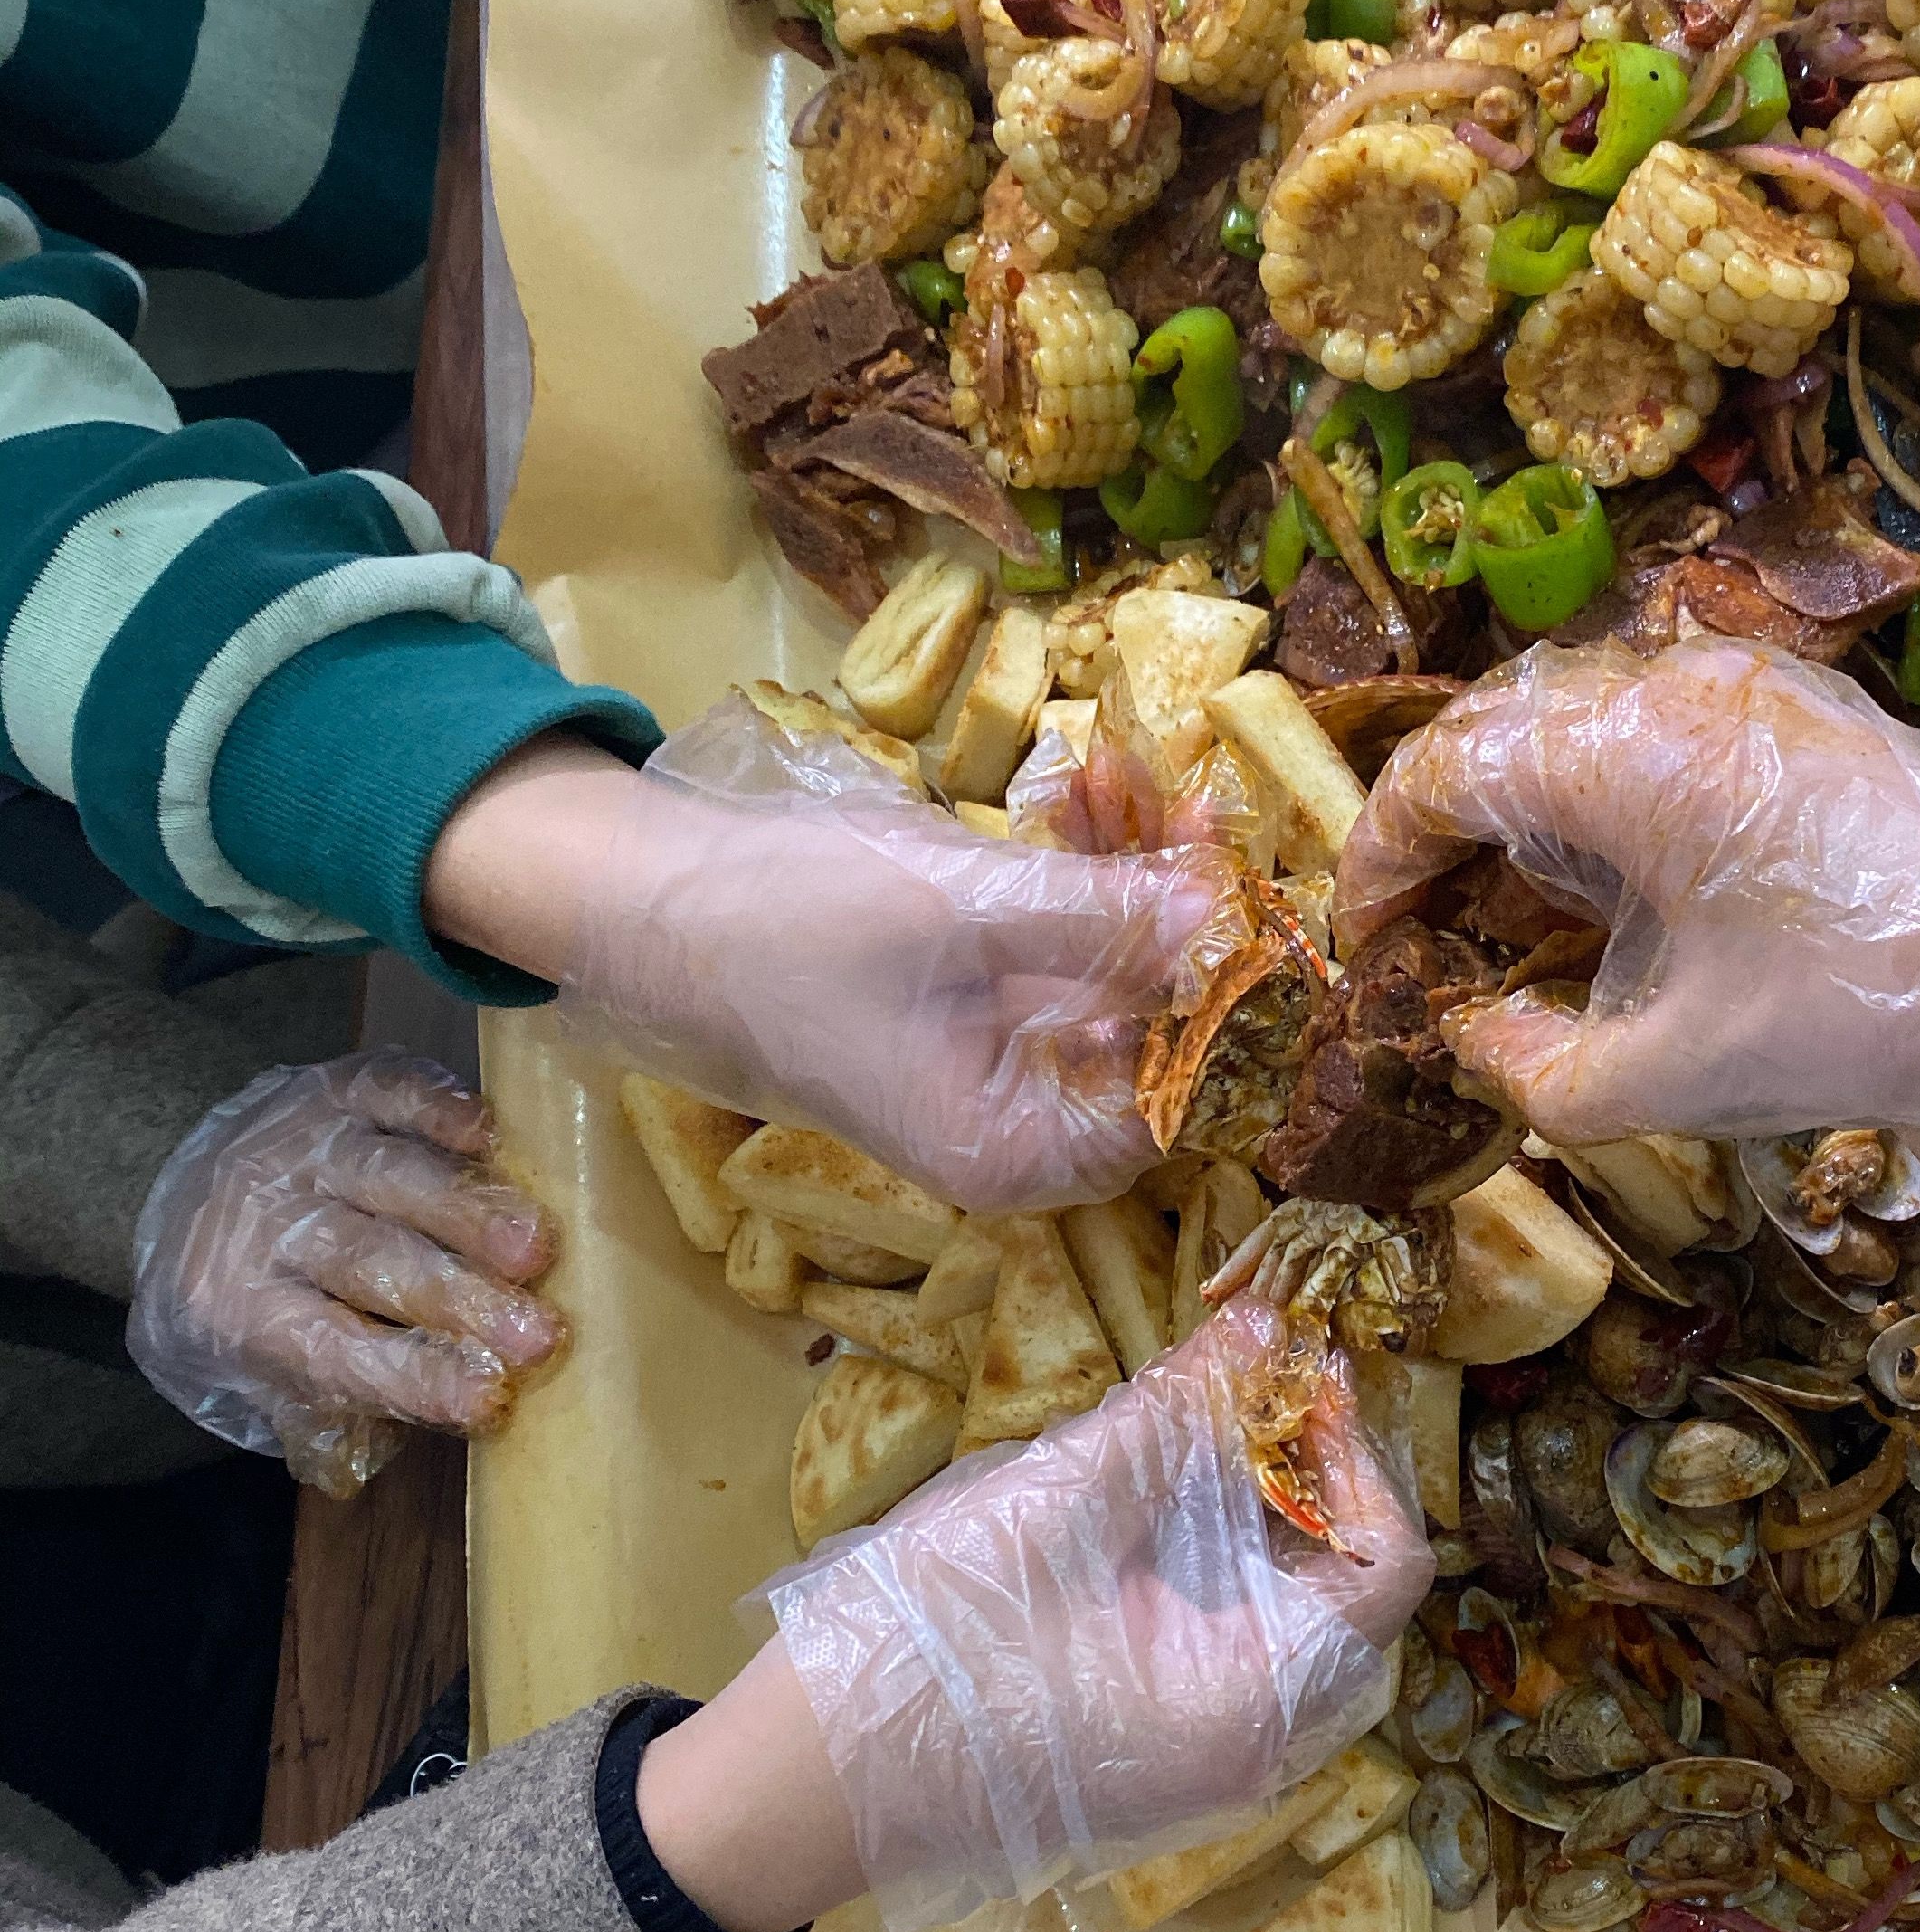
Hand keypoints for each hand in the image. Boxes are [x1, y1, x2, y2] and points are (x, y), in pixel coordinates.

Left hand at [126, 1053, 564, 1494]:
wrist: (173, 1202)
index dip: (416, 1375)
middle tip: (540, 1332)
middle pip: (369, 1261)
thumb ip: (355, 1400)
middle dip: (460, 1298)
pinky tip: (489, 1135)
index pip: (336, 1351)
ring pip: (387, 1176)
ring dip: (467, 1212)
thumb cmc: (259, 1310)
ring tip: (536, 1247)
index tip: (492, 1397)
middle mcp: (262, 1224)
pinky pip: (384, 1090)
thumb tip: (467, 1401)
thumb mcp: (271, 1379)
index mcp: (240, 1313)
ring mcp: (297, 1149)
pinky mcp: (328, 1089)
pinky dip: (436, 1107)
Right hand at [426, 707, 1218, 1212]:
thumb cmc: (789, 924)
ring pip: (1118, 976)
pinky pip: (1065, 947)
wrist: (654, 897)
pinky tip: (1088, 791)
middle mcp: (1018, 1124)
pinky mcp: (980, 998)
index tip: (1253, 909)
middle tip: (1197, 815)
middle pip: (1157, 1034)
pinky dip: (1084, 875)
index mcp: (1012, 1150)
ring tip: (1133, 781)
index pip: (1176, 1105)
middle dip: (1182, 919)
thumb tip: (1226, 920)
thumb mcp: (965, 913)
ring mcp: (1000, 1059)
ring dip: (1137, 877)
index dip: (1225, 1010)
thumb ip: (1104, 921)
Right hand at [664, 1302, 1431, 1931]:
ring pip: (1293, 1627)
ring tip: (1210, 1429)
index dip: (1355, 1455)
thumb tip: (1260, 1325)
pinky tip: (1163, 1504)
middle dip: (1315, 1480)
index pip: (1385, 1569)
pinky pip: (1234, 1658)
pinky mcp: (1154, 1758)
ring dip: (1269, 1522)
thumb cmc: (929, 1648)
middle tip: (1258, 1387)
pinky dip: (1223, 1574)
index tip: (1300, 1373)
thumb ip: (1172, 1413)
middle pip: (1349, 1598)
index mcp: (1254, 1706)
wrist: (803, 1786)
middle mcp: (1256, 1755)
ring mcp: (1205, 1769)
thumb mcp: (1055, 1505)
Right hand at [1335, 632, 1919, 1276]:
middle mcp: (1669, 687)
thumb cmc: (1876, 1001)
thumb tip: (1478, 1037)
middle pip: (1495, 732)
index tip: (1369, 952)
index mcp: (1622, 753)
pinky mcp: (1796, 716)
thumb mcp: (1683, 1072)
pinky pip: (1652, 733)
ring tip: (1507, 921)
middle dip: (1439, 833)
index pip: (1441, 773)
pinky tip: (1615, 892)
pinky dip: (1599, 800)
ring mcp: (1740, 689)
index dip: (1379, 864)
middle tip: (1424, 938)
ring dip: (1519, 813)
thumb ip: (1543, 1071)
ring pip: (1574, 724)